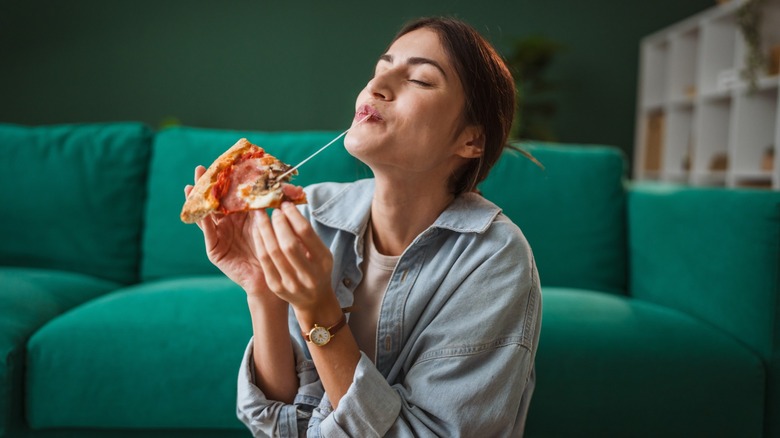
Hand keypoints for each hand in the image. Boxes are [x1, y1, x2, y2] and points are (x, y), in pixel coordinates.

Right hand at [184, 166, 272, 299]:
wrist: (272, 275)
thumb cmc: (273, 248)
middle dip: (206, 186)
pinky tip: (201, 211)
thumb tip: (284, 183)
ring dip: (198, 201)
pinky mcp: (215, 250)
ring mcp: (219, 236)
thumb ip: (270, 205)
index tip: (220, 163)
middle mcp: (227, 224)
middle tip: (200, 169)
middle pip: (214, 201)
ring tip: (191, 187)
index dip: (224, 180)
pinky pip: (208, 233)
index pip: (229, 194)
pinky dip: (204, 222)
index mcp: (240, 216)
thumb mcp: (270, 221)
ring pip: (206, 215)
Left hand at [251, 202, 338, 315]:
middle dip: (279, 223)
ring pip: (273, 252)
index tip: (286, 205)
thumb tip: (288, 210)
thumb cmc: (318, 269)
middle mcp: (308, 275)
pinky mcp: (276, 286)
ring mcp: (291, 283)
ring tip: (262, 215)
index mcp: (323, 262)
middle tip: (274, 210)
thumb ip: (307, 235)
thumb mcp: (321, 252)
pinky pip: (264, 261)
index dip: (294, 216)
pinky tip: (257, 230)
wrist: (313, 300)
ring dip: (265, 230)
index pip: (306, 234)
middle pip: (289, 244)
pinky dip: (259, 242)